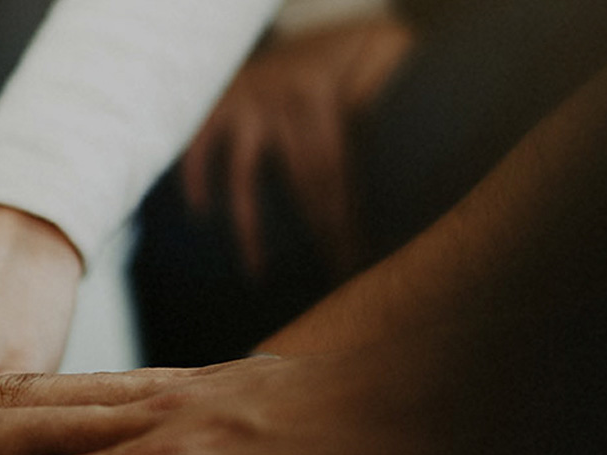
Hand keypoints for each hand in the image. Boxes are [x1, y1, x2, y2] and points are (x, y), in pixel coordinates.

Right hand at [180, 16, 414, 276]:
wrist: (303, 21)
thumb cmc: (346, 56)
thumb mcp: (374, 66)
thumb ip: (381, 105)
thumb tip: (409, 160)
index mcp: (326, 97)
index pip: (336, 172)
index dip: (346, 218)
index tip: (354, 260)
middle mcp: (282, 100)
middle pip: (302, 181)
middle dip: (320, 232)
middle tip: (332, 277)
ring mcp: (245, 102)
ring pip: (245, 175)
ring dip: (249, 226)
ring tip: (256, 271)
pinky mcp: (218, 101)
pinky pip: (201, 146)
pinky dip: (197, 177)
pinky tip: (202, 211)